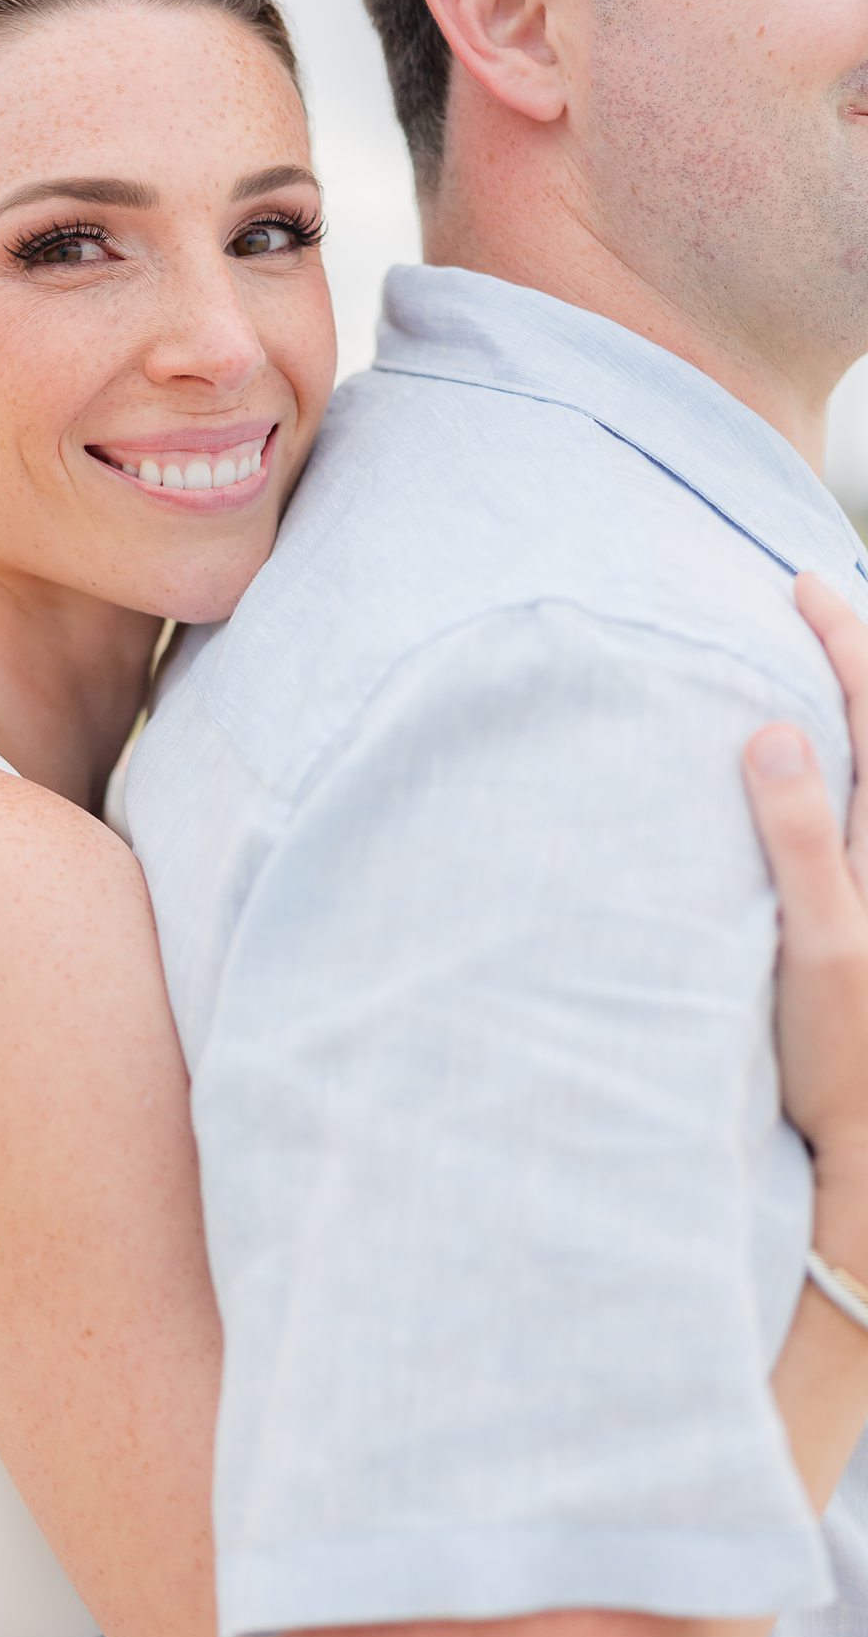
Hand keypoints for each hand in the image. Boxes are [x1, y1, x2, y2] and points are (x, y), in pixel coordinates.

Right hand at [743, 574, 867, 1259]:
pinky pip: (858, 814)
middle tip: (813, 597)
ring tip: (821, 664)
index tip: (799, 586)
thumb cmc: (842, 1050)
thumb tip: (776, 727)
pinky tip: (813, 768)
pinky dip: (843, 767)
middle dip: (855, 653)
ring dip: (853, 709)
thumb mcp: (819, 940)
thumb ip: (799, 834)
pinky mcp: (863, 915)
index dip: (842, 639)